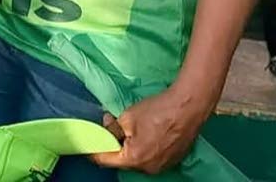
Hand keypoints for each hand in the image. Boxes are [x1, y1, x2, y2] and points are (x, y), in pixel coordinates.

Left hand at [91, 87, 211, 173]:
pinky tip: (147, 132)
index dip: (94, 151)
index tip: (87, 144)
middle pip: (123, 160)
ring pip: (137, 159)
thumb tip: (106, 128)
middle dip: (114, 145)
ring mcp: (162, 166)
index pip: (106, 160)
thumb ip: (112, 127)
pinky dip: (144, 147)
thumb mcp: (127, 116)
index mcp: (134, 159)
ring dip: (130, 146)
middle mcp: (148, 168)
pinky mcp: (171, 160)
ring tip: (130, 127)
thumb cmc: (157, 111)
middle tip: (110, 126)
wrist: (188, 107)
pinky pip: (151, 157)